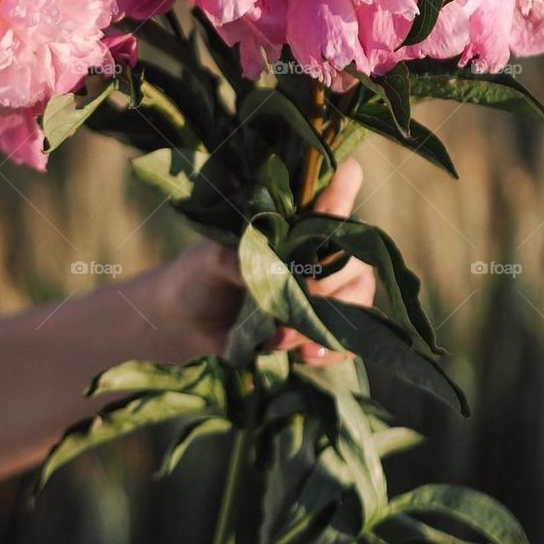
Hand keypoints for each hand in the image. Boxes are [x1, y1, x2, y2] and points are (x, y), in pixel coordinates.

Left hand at [152, 158, 374, 364]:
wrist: (185, 323)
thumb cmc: (198, 274)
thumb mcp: (211, 260)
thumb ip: (241, 259)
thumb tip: (274, 274)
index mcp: (293, 218)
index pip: (335, 190)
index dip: (343, 191)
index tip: (342, 188)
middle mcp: (318, 247)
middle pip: (355, 253)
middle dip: (328, 283)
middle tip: (295, 304)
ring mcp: (326, 286)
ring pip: (358, 294)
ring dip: (327, 321)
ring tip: (284, 339)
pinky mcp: (322, 323)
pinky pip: (349, 335)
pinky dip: (332, 348)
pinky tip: (305, 355)